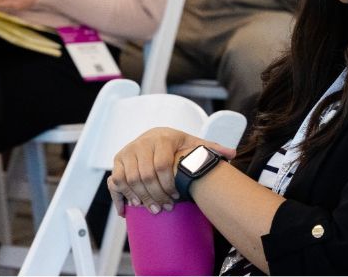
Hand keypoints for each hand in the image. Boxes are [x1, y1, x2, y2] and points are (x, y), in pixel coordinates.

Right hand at [107, 127, 236, 215]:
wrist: (156, 136)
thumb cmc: (177, 145)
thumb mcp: (193, 144)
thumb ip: (211, 149)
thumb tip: (232, 154)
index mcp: (162, 138)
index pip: (162, 165)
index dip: (169, 184)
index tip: (177, 197)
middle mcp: (142, 143)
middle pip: (145, 176)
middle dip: (155, 196)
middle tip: (165, 208)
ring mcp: (127, 152)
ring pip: (129, 180)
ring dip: (139, 198)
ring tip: (152, 209)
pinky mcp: (117, 161)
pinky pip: (115, 181)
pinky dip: (121, 197)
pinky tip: (128, 210)